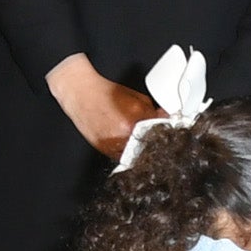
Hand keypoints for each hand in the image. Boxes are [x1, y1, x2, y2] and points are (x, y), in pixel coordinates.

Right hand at [47, 54, 162, 156]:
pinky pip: (122, 157)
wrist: (81, 93)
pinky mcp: (104, 149)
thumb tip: (164, 118)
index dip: (166, 130)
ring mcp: (114, 143)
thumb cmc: (105, 92)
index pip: (160, 130)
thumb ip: (151, 109)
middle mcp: (125, 132)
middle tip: (158, 138)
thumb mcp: (135, 96)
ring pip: (137, 154)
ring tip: (141, 141)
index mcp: (136, 117)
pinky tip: (128, 143)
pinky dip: (128, 152)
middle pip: (150, 144)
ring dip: (141, 149)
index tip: (169, 132)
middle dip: (155, 140)